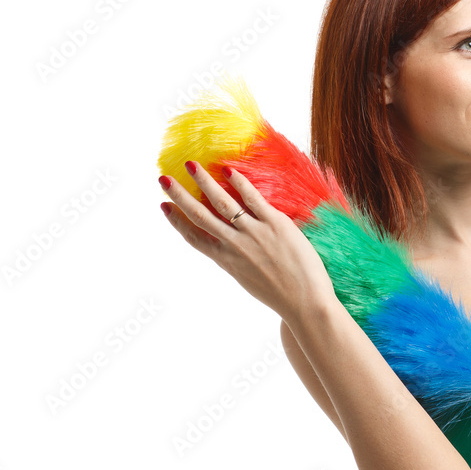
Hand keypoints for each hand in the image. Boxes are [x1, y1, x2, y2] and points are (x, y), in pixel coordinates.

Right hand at [158, 161, 336, 320]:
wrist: (306, 304)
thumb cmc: (283, 296)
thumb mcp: (251, 280)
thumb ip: (240, 261)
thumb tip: (236, 245)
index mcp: (227, 262)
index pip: (195, 237)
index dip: (177, 221)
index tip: (164, 206)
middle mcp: (235, 246)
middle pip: (200, 216)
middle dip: (179, 196)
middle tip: (163, 178)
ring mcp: (254, 234)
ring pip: (222, 203)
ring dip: (203, 182)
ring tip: (190, 165)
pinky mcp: (276, 225)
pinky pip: (253, 199)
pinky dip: (239, 183)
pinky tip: (227, 170)